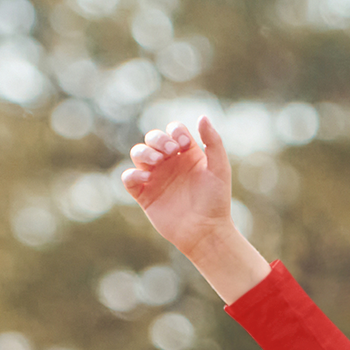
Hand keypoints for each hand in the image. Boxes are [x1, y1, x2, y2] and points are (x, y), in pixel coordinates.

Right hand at [122, 115, 233, 257]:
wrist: (207, 232)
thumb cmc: (216, 202)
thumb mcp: (220, 169)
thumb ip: (214, 142)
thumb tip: (202, 116)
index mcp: (187, 154)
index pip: (174, 130)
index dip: (175, 131)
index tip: (183, 145)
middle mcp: (169, 163)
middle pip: (153, 138)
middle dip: (158, 140)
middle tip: (170, 153)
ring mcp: (156, 178)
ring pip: (138, 153)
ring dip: (144, 153)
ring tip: (157, 162)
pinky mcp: (145, 195)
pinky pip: (129, 179)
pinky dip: (133, 176)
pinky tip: (146, 179)